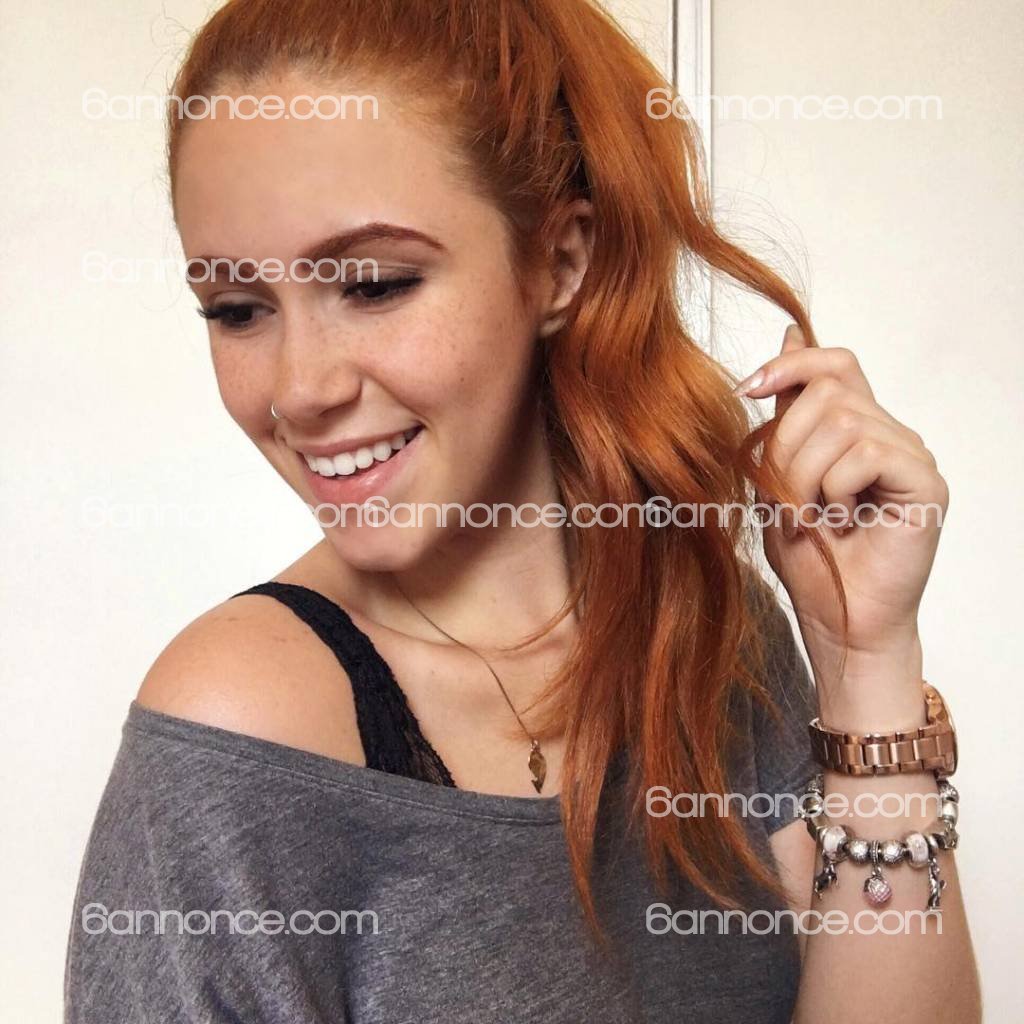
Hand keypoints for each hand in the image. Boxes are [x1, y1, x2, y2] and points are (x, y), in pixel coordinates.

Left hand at [734, 325, 948, 673]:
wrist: (837, 620)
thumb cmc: (809, 557)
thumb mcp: (779, 477)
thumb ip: (785, 416)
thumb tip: (789, 335)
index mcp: (853, 428)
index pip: (832, 363)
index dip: (789, 365)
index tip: (748, 389)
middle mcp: (887, 433)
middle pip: (827, 389)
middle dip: (785, 443)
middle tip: (786, 496)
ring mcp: (910, 456)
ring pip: (843, 422)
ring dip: (805, 474)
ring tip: (812, 515)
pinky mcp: (926, 483)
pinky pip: (867, 453)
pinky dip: (836, 488)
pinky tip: (841, 519)